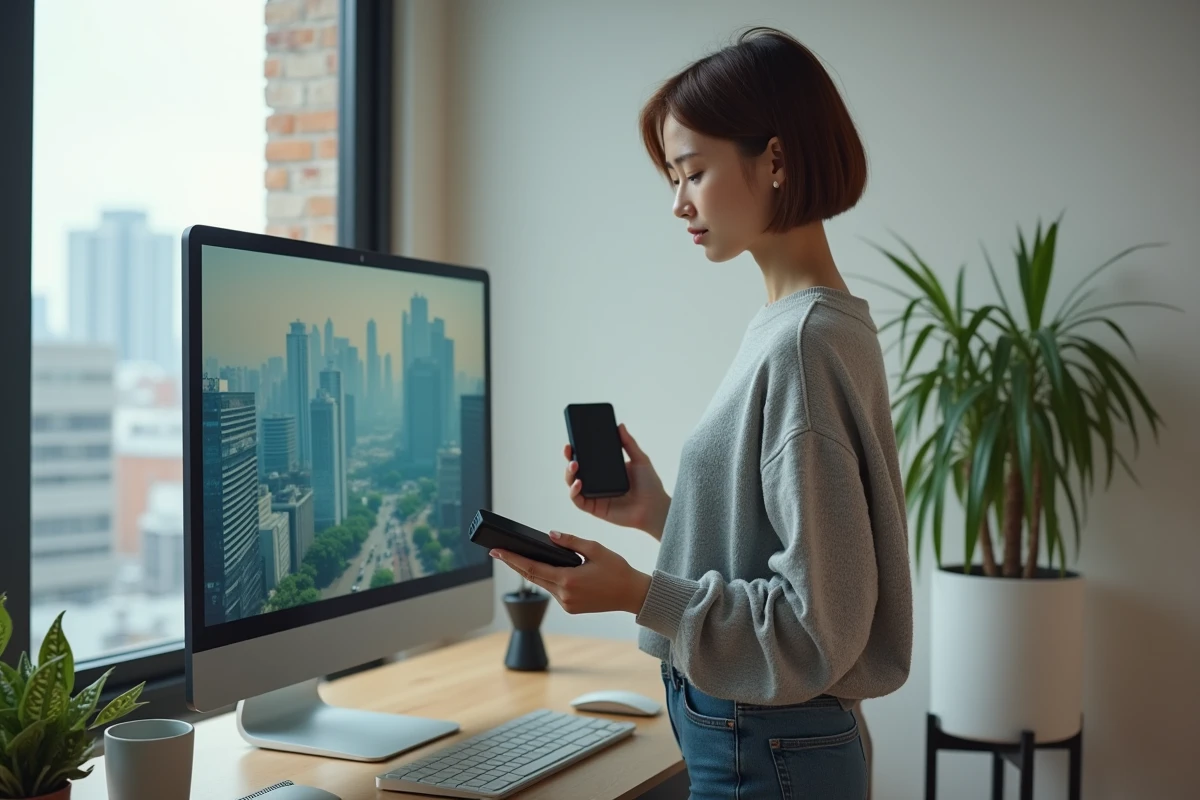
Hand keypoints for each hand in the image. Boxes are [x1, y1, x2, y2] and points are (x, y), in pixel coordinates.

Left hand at [489, 531, 651, 615]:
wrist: (632, 594)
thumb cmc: (617, 570)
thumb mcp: (596, 549)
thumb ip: (571, 542)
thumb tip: (550, 535)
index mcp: (568, 580)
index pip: (532, 568)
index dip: (512, 559)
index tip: (497, 551)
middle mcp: (564, 595)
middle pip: (532, 577)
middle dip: (514, 564)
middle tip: (498, 551)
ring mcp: (567, 604)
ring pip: (542, 584)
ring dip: (530, 571)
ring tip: (517, 556)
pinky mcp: (571, 608)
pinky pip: (553, 590)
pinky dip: (547, 578)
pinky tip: (542, 568)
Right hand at [564, 423, 670, 538]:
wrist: (655, 507)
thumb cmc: (650, 486)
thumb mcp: (640, 459)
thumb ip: (629, 443)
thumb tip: (620, 425)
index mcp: (605, 470)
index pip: (587, 458)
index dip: (577, 449)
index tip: (572, 440)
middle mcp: (597, 482)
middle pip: (576, 470)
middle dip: (569, 459)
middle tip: (569, 449)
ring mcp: (594, 495)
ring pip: (572, 483)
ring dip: (569, 474)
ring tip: (574, 465)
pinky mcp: (594, 508)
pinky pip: (578, 500)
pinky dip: (574, 492)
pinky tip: (579, 483)